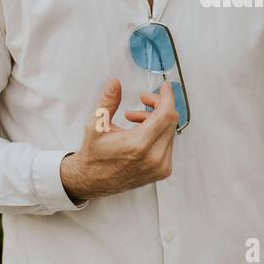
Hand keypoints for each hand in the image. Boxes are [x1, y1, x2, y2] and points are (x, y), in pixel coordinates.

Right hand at [60, 77, 178, 200]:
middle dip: (160, 105)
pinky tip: (141, 131)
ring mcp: (160, 166)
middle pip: (170, 121)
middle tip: (144, 100)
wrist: (93, 180)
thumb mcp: (96, 125)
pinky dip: (158, 133)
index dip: (167, 97)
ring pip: (170, 131)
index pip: (165, 114)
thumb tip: (115, 83)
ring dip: (157, 119)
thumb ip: (108, 102)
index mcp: (138, 145)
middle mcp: (154, 158)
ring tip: (134, 118)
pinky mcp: (162, 171)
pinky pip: (168, 143)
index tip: (164, 87)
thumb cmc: (94, 153)